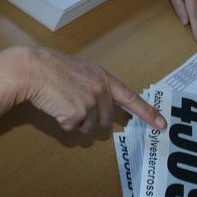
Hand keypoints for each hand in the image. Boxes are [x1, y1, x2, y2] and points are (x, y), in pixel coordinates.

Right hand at [20, 47, 166, 132]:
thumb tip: (101, 103)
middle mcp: (101, 90)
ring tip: (62, 101)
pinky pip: (73, 129)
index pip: (131, 97)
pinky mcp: (77, 114)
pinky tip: (56, 106)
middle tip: (73, 101)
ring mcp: (90, 103)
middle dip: (91, 117)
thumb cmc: (53, 67)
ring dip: (76, 121)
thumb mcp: (81, 70)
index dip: (147, 112)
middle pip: (105, 119)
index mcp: (103, 78)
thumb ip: (96, 85)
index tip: (162, 124)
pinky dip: (64, 122)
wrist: (34, 69)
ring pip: (89, 128)